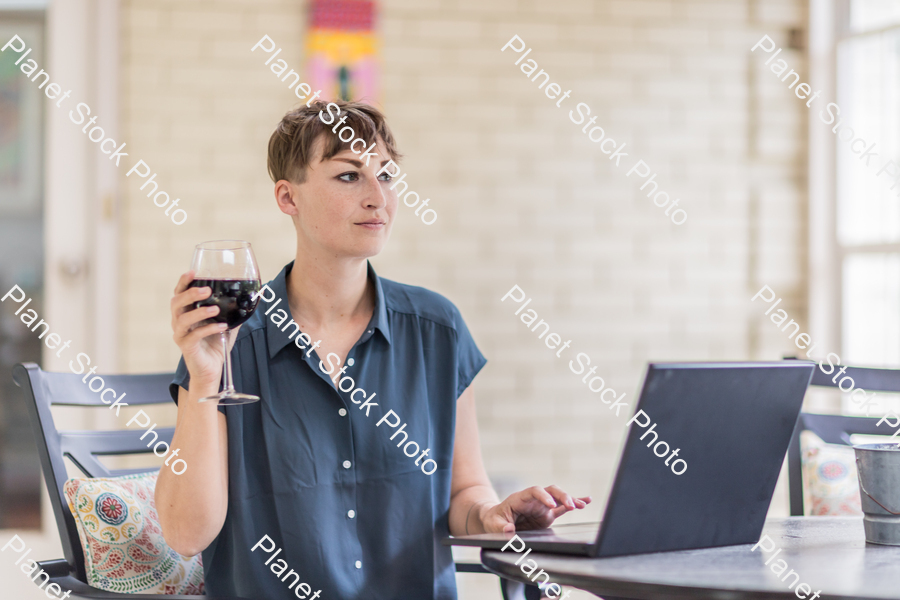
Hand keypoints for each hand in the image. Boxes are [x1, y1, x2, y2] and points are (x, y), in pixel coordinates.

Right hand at [170, 271, 238, 386]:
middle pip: (176, 303)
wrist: (211, 370)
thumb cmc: (215, 345)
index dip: (184, 282)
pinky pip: (194, 336)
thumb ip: (233, 312)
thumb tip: (249, 299)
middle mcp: (179, 322)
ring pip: (182, 319)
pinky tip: (222, 327)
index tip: (193, 272)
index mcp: (186, 313)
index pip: (179, 293)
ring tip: (215, 309)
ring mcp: (181, 335)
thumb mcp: (227, 325)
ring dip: (199, 312)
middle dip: (190, 294)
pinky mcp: (187, 347)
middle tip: (206, 289)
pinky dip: (208, 329)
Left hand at [479, 486, 591, 533]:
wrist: (496, 520)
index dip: (544, 496)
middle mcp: (534, 500)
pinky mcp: (547, 515)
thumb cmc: (494, 519)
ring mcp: (541, 506)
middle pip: (550, 491)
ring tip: (582, 504)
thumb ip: (501, 527)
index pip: (535, 492)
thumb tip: (509, 530)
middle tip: (571, 505)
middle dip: (562, 496)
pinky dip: (573, 504)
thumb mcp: (493, 524)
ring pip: (559, 498)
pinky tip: (585, 502)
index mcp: (521, 498)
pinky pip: (562, 508)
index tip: (551, 505)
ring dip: (570, 499)